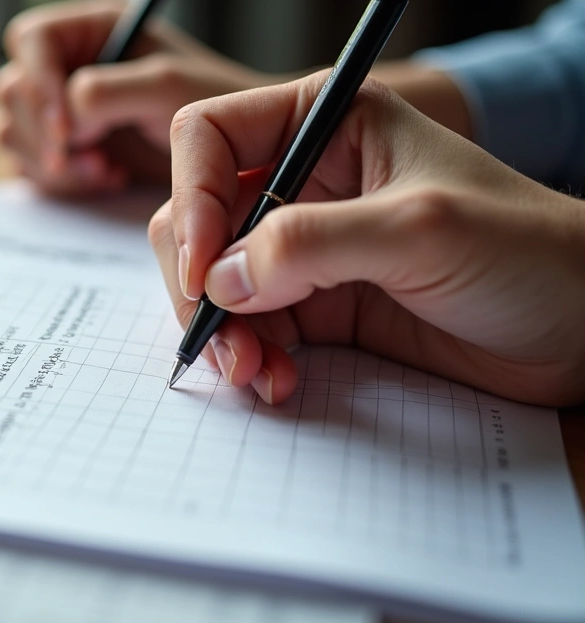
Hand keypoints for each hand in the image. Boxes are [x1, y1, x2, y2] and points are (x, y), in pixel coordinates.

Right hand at [0, 0, 271, 194]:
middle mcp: (66, 65)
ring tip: (104, 169)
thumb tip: (64, 117)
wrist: (233, 153)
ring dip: (52, 161)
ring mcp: (57, 110)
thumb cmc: (211, 104)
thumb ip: (105, 91)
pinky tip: (105, 178)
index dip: (39, 83)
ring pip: (11, 132)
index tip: (67, 128)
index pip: (29, 41)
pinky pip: (27, 166)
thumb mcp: (164, 86)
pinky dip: (60, 182)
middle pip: (11, 90)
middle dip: (45, 132)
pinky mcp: (60, 150)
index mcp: (89, 31)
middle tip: (92, 156)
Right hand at [149, 72, 584, 406]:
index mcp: (325, 125)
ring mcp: (305, 247)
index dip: (192, 198)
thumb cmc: (527, 253)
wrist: (581, 332)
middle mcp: (303, 180)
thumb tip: (220, 278)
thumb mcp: (418, 230)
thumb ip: (310, 245)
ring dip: (221, 332)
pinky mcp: (315, 306)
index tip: (201, 268)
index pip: (209, 138)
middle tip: (221, 336)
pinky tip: (278, 382)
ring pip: (212, 281)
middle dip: (197, 281)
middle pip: (196, 217)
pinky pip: (248, 328)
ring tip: (256, 373)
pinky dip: (249, 358)